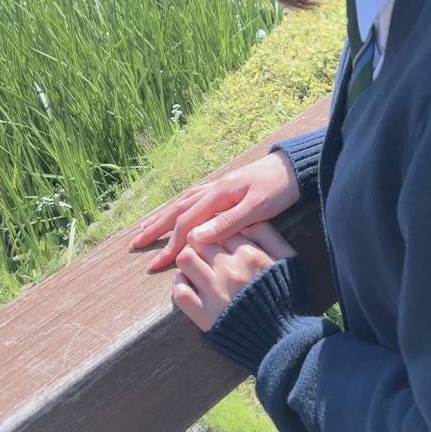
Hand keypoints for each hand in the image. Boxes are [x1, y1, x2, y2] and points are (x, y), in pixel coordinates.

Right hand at [130, 151, 300, 271]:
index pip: (186, 223)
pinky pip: (193, 200)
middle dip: (156, 229)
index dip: (170, 245)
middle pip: (177, 211)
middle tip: (136, 244)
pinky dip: (179, 209)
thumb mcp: (257, 208)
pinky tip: (176, 213)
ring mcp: (218, 188)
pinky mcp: (225, 189)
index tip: (156, 264)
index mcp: (218, 195)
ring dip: (164, 217)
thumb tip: (195, 238)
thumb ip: (227, 223)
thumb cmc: (279, 188)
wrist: (295, 167)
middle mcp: (213, 189)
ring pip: (183, 203)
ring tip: (147, 228)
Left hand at [171, 221, 296, 331]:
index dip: (216, 230)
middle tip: (203, 251)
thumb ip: (270, 235)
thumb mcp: (289, 260)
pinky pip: (179, 290)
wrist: (282, 340)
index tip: (217, 238)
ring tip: (195, 266)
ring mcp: (214, 292)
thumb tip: (246, 220)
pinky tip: (189, 284)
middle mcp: (230, 270)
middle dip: (199, 242)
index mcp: (250, 254)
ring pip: (185, 259)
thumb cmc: (286, 297)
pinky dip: (180, 284)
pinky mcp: (203, 314)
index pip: (220, 227)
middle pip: (198, 240)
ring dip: (187, 259)